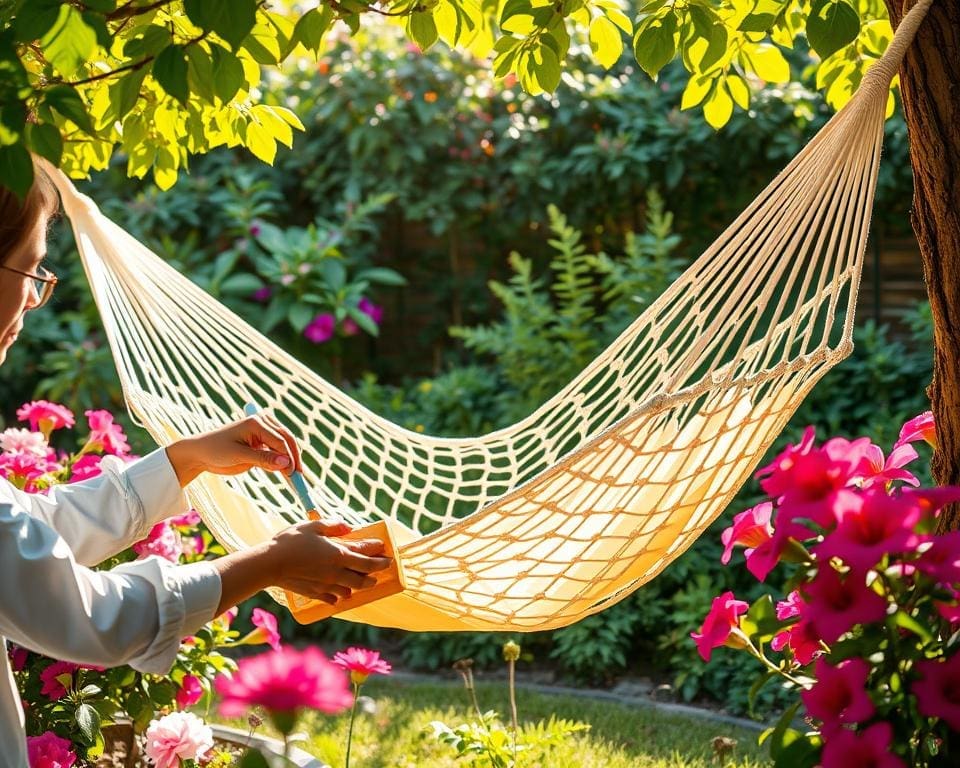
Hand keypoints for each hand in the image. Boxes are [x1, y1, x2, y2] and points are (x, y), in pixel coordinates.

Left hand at [165, 412, 301, 486]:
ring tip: (295, 477)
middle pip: (287, 439)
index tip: (292, 475)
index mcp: (257, 422)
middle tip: (298, 477)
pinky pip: (278, 450)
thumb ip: (263, 459)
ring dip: (290, 459)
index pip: (280, 440)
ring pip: (285, 444)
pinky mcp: (262, 442)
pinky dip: (282, 461)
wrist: (200, 453)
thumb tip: (286, 464)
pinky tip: (286, 473)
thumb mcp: (238, 456)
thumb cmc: (216, 450)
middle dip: (293, 457)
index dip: (288, 457)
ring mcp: (264, 431)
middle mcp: (263, 423)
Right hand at [265, 520, 391, 603]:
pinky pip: (333, 598)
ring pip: (351, 589)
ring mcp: (326, 585)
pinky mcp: (315, 593)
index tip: (385, 550)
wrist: (270, 564)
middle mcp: (336, 572)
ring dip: (361, 585)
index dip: (378, 553)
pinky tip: (341, 594)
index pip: (366, 556)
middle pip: (364, 577)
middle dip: (377, 571)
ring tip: (366, 581)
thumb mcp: (313, 526)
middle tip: (385, 566)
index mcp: (338, 554)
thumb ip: (333, 526)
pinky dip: (340, 596)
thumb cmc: (290, 541)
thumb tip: (349, 527)